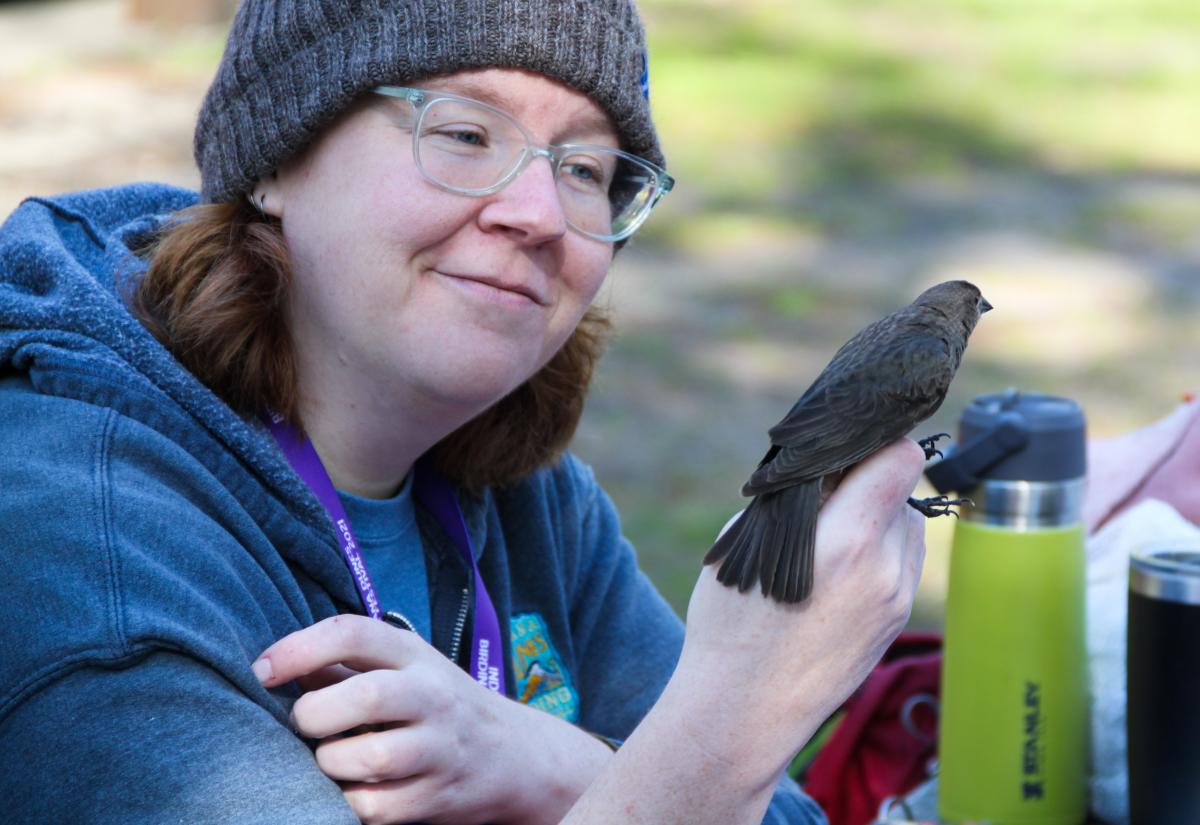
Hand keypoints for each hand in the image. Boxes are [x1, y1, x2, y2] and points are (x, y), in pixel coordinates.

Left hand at [253, 616, 610, 824]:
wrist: (514, 754)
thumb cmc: (436, 703)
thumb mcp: (403, 667)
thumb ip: (344, 664)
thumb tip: (274, 669)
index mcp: (413, 654)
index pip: (352, 633)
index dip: (298, 649)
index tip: (263, 672)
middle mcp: (431, 694)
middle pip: (364, 696)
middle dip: (315, 715)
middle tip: (307, 724)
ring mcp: (439, 747)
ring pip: (367, 757)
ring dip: (331, 762)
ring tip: (332, 759)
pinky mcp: (437, 796)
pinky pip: (374, 806)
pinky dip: (349, 801)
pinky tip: (354, 788)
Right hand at [677, 439, 926, 775]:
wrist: (743, 709)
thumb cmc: (731, 623)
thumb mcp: (750, 542)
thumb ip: (798, 498)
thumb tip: (824, 469)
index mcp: (849, 540)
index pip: (901, 459)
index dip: (875, 443)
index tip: (844, 448)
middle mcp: (885, 568)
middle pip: (902, 489)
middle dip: (867, 481)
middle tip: (824, 493)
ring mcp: (897, 599)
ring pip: (906, 525)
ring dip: (876, 516)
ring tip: (827, 537)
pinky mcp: (897, 621)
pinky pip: (900, 562)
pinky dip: (876, 551)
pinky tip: (834, 571)